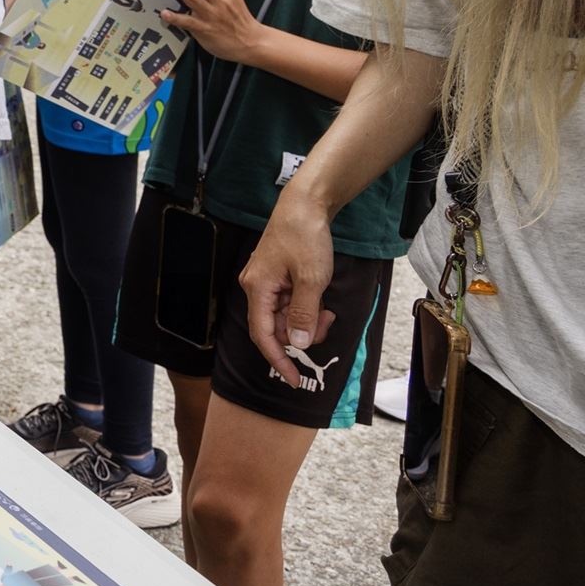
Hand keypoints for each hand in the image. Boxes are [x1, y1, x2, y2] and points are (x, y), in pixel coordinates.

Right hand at [240, 201, 337, 388]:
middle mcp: (256, 288)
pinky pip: (289, 304)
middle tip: (327, 322)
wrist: (305, 205)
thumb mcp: (312, 279)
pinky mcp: (276, 277)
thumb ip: (304, 314)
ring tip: (327, 306)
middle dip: (302, 333)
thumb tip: (298, 344)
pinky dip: (306, 307)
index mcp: (257, 289)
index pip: (263, 335)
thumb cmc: (305, 236)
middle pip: (276, 328)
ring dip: (307, 319)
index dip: (278, 361)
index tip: (295, 380)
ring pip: (285, 317)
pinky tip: (320, 297)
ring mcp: (266, 282)